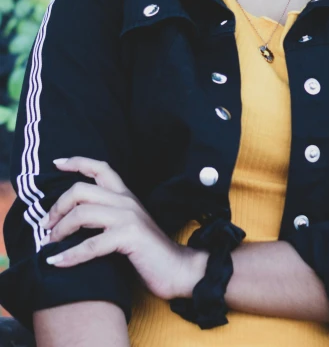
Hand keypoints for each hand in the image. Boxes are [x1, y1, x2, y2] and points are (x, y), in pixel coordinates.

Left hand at [39, 156, 207, 299]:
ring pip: (82, 213)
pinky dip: (70, 255)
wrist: (177, 269)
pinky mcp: (130, 236)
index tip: (56, 164)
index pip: (100, 167)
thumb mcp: (127, 226)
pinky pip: (91, 244)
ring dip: (60, 230)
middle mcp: (126, 200)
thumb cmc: (148, 252)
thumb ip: (107, 217)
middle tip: (46, 225)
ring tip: (49, 244)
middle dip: (57, 206)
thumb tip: (73, 218)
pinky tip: (57, 262)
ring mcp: (128, 216)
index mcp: (126, 195)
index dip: (76, 162)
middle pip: (81, 189)